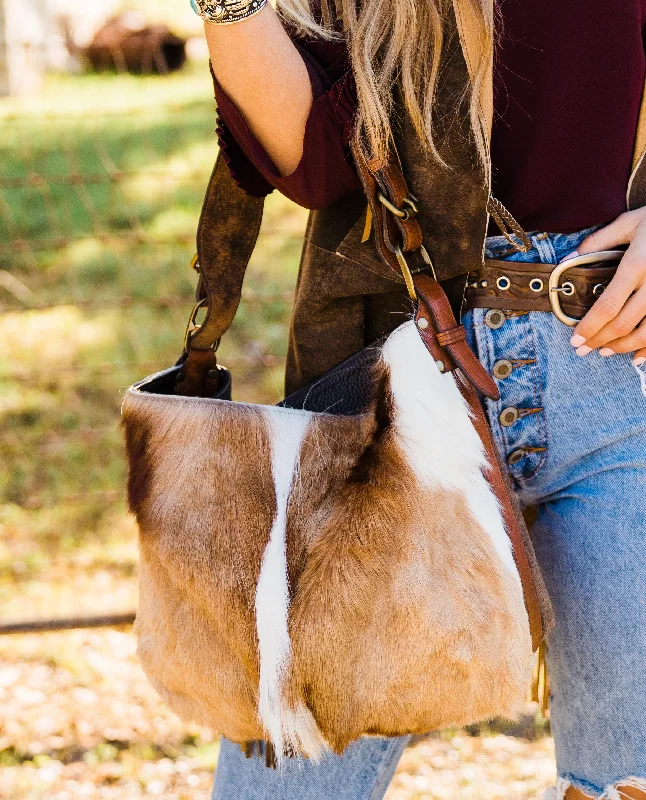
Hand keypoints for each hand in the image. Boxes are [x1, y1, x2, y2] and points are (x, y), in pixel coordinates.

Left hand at [566, 207, 645, 365]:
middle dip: (599, 341)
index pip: (608, 305)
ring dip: (623, 347)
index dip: (590, 327)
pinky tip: (638, 357)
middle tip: (582, 350)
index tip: (575, 339)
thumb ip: (598, 242)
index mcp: (637, 265)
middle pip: (623, 323)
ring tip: (604, 351)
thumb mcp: (629, 222)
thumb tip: (567, 261)